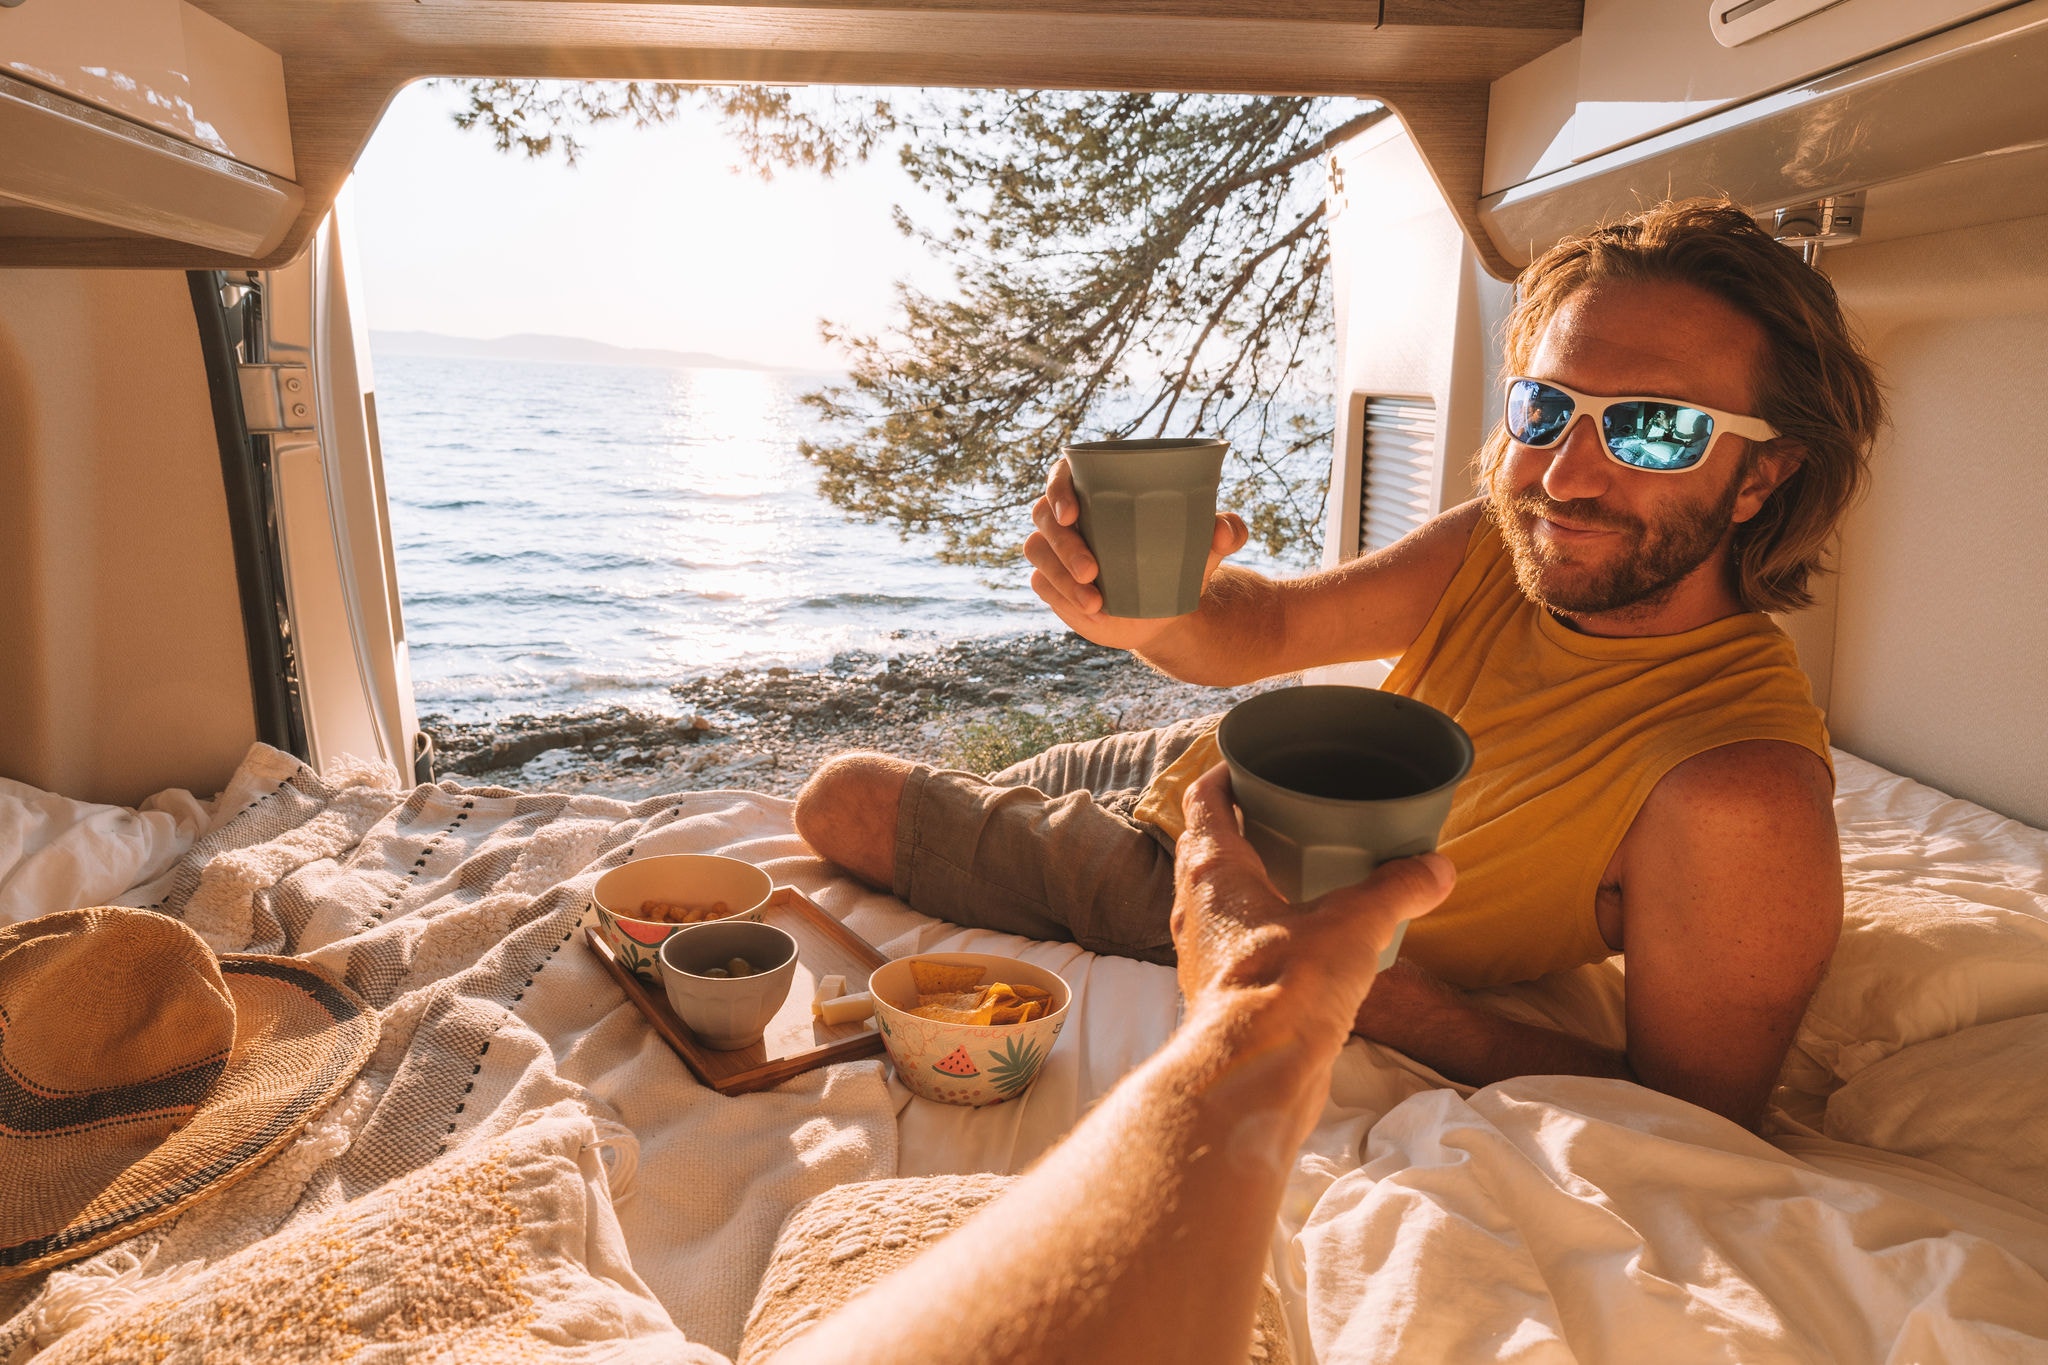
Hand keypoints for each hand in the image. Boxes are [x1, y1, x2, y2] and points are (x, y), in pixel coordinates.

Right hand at [1023, 458, 1249, 650]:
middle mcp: (1068, 517)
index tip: (1073, 513)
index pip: (1062, 474)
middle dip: (1063, 544)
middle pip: (1044, 517)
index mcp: (1097, 490)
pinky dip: (1061, 596)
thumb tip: (1227, 530)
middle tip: (1092, 570)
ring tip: (1096, 601)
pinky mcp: (1050, 582)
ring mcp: (1055, 551)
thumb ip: (1227, 531)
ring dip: (1060, 576)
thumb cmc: (1180, 562)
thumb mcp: (1207, 547)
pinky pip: (1041, 584)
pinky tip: (1090, 610)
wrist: (1165, 611)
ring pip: (1037, 552)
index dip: (1058, 488)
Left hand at [1169, 765, 1452, 1048]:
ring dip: (1249, 883)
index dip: (1224, 775)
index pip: (1204, 801)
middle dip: (1241, 827)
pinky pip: (1235, 945)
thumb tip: (1437, 869)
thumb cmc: (1286, 986)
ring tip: (1298, 874)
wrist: (1254, 1072)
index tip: (1249, 763)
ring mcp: (1202, 954)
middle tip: (1285, 815)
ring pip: (1219, 900)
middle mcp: (1196, 907)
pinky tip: (1301, 940)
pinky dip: (1261, 930)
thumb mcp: (1354, 924)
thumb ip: (1396, 889)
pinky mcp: (1220, 994)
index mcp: (1214, 870)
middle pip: (1207, 849)